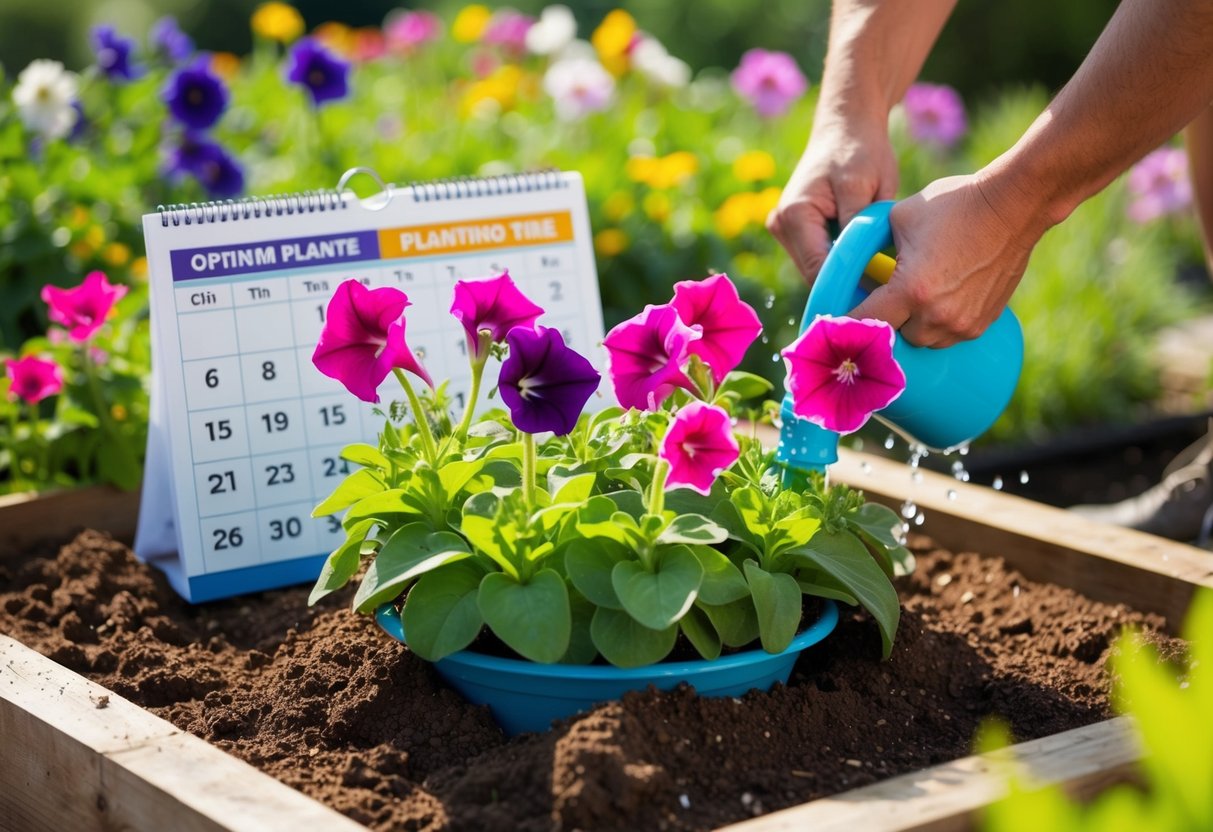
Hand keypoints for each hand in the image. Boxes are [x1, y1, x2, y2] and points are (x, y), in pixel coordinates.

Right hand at [767, 115, 898, 284]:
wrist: (847, 126)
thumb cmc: (860, 151)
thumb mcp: (864, 189)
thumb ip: (857, 234)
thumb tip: (862, 278)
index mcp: (794, 215)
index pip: (816, 269)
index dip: (844, 290)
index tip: (876, 307)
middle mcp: (781, 225)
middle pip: (814, 273)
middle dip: (846, 284)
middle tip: (885, 299)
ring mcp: (785, 228)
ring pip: (817, 269)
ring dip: (844, 274)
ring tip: (879, 280)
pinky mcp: (796, 230)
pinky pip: (820, 257)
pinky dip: (841, 262)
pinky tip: (867, 263)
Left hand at [851, 173, 1041, 347]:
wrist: (1014, 206)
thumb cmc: (955, 205)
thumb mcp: (898, 217)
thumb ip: (874, 245)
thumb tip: (858, 262)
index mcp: (910, 290)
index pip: (865, 322)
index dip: (847, 325)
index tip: (836, 326)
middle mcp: (936, 315)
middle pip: (895, 336)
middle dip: (886, 321)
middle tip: (883, 300)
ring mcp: (962, 324)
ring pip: (922, 340)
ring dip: (912, 325)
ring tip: (915, 297)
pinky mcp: (982, 324)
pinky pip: (948, 336)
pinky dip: (938, 324)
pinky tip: (939, 299)